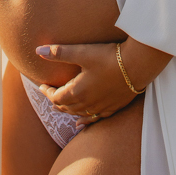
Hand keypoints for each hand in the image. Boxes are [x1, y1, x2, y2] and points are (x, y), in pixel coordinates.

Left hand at [37, 39, 170, 124]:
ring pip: (79, 114)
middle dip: (56, 101)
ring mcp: (101, 107)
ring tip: (61, 107)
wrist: (137, 65)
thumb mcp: (82, 52)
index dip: (47, 92)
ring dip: (68, 110)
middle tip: (50, 94)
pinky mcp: (113, 107)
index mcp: (77, 91)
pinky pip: (95, 119)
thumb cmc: (109, 57)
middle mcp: (87, 103)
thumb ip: (60, 52)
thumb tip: (38, 51)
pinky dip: (85, 121)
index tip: (42, 86)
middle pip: (66, 107)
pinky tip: (81, 123)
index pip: (55, 97)